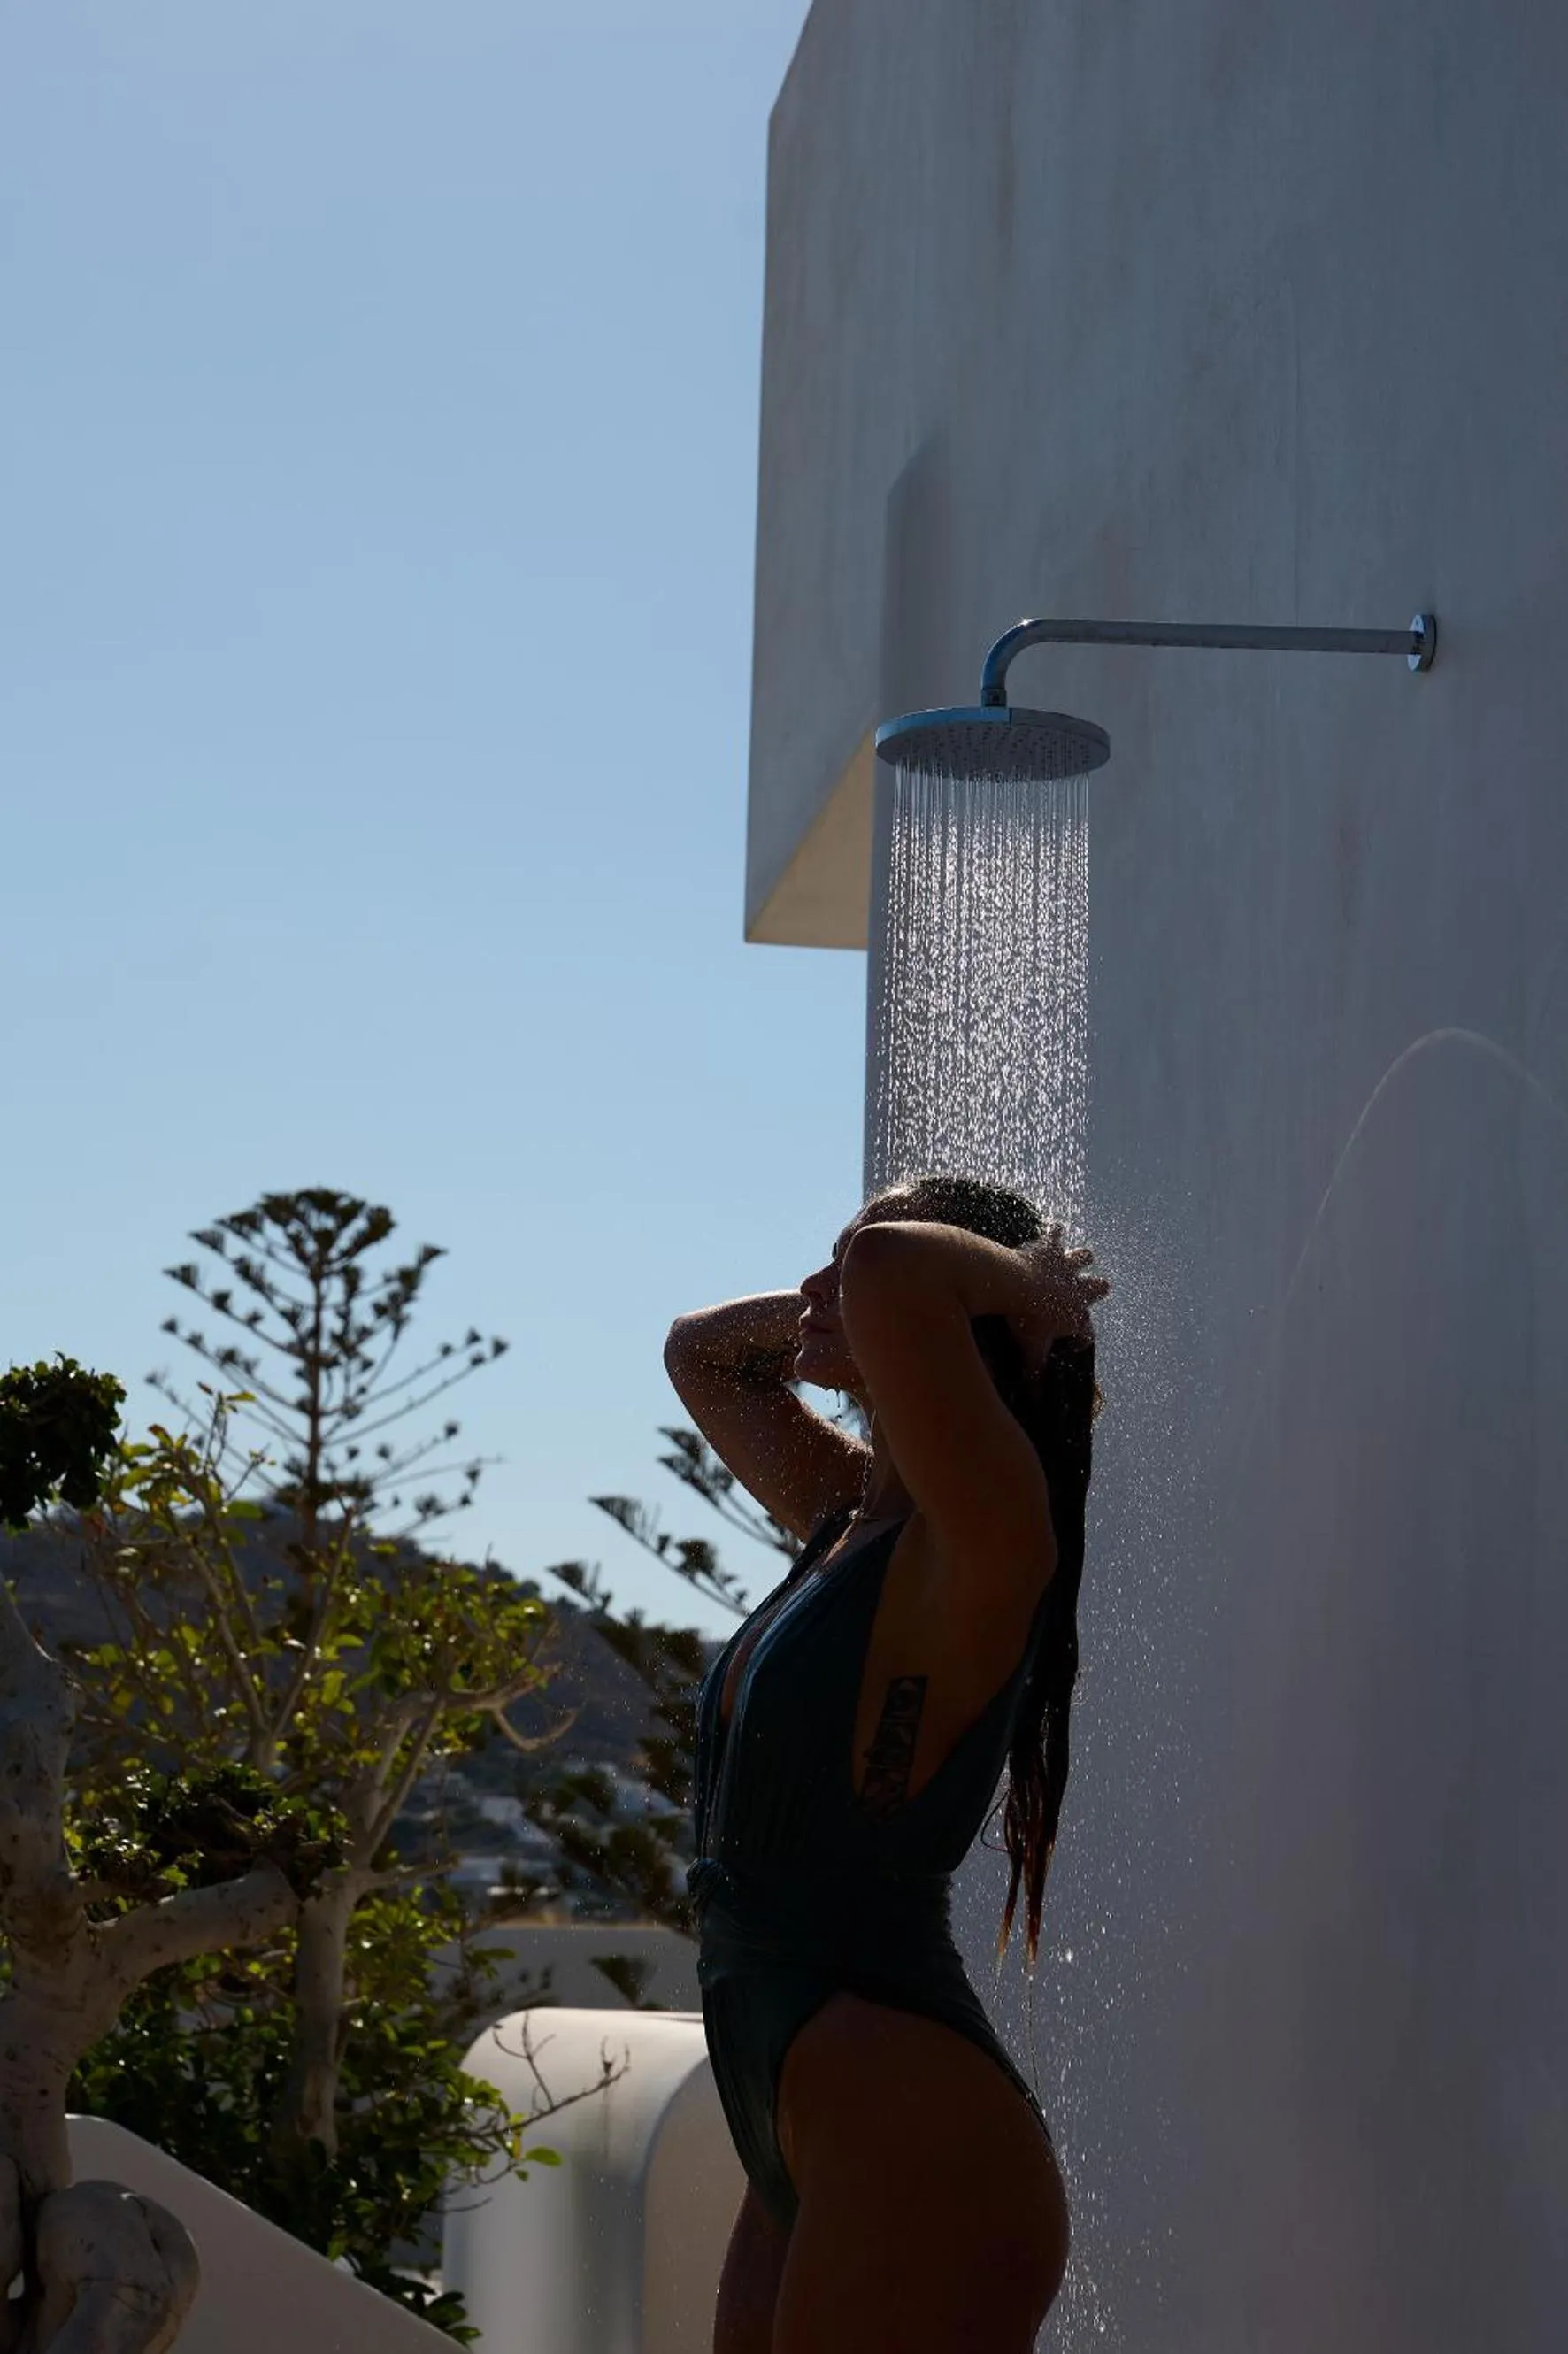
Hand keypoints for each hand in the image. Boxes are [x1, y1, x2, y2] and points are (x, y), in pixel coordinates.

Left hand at [1010, 1223, 1109, 1368]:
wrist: (1017, 1284)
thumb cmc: (1025, 1319)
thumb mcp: (1030, 1349)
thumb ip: (1034, 1374)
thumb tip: (1035, 1402)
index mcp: (1075, 1316)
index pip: (1086, 1333)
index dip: (1082, 1339)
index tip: (1076, 1344)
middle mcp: (1077, 1289)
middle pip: (1097, 1289)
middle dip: (1097, 1290)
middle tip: (1099, 1288)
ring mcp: (1065, 1266)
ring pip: (1083, 1258)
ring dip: (1082, 1258)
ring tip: (1085, 1256)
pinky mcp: (1050, 1247)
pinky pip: (1056, 1235)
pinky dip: (1055, 1232)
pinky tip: (1055, 1227)